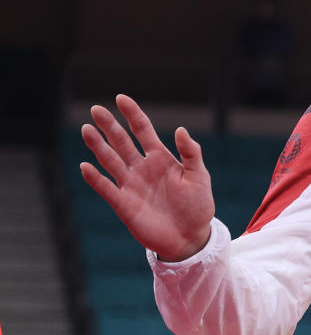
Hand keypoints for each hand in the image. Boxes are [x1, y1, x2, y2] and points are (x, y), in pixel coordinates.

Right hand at [79, 94, 213, 261]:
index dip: (132, 114)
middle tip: (96, 110)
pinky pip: (107, 188)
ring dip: (98, 146)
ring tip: (86, 130)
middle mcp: (142, 168)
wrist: (191, 237)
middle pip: (122, 142)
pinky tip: (86, 166)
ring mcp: (131, 185)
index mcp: (161, 158)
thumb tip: (180, 130)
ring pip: (110, 161)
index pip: (142, 130)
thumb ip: (191, 154)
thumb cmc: (198, 205)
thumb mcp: (199, 177)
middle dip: (109, 126)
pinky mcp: (124, 204)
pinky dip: (96, 178)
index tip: (121, 98)